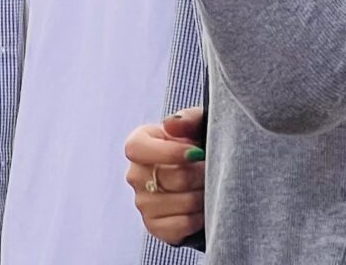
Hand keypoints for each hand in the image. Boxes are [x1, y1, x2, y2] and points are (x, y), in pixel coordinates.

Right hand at [123, 105, 206, 244]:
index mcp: (138, 144)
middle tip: (210, 171)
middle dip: (199, 175)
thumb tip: (171, 125)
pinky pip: (181, 225)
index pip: (138, 149)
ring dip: (202, 196)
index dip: (168, 152)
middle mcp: (135, 174)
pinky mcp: (154, 227)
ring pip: (180, 203)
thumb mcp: (195, 127)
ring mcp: (142, 203)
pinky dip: (199, 218)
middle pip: (169, 178)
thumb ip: (187, 119)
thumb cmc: (196, 148)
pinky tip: (204, 208)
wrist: (201, 180)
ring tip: (208, 188)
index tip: (197, 153)